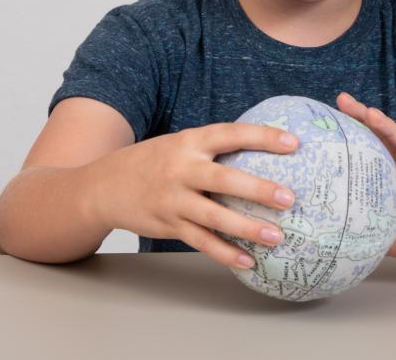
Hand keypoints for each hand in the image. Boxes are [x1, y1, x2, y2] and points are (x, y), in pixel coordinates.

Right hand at [100, 123, 298, 269]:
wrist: (102, 186)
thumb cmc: (151, 162)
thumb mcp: (178, 144)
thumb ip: (211, 149)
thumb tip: (260, 152)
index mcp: (189, 142)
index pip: (230, 134)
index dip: (262, 137)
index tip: (292, 143)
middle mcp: (181, 169)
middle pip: (224, 180)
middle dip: (258, 190)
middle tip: (289, 198)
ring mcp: (173, 200)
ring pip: (214, 217)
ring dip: (247, 228)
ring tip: (276, 236)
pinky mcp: (168, 225)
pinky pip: (201, 242)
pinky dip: (225, 253)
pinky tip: (247, 261)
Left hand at [336, 92, 395, 260]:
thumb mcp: (391, 236)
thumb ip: (368, 233)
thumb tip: (336, 240)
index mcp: (393, 179)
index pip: (371, 148)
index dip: (354, 132)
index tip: (331, 115)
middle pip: (385, 139)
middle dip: (366, 119)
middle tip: (344, 101)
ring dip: (391, 132)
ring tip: (373, 116)